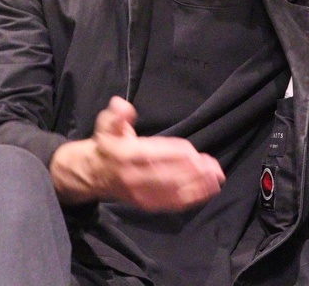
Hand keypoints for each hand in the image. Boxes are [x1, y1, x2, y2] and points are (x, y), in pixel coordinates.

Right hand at [50, 97, 224, 210]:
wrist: (92, 174)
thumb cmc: (106, 145)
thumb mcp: (107, 125)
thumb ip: (116, 116)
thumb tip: (121, 105)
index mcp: (126, 154)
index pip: (155, 154)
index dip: (176, 153)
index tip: (194, 152)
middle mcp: (134, 175)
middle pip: (167, 174)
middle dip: (192, 172)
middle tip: (214, 168)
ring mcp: (140, 192)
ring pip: (171, 191)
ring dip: (196, 187)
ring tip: (216, 180)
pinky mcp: (146, 203)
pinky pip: (169, 203)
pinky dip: (189, 199)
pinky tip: (205, 193)